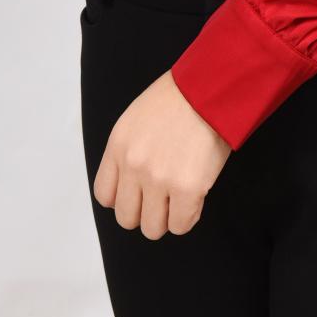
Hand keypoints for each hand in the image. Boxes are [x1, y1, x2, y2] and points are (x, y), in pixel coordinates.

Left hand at [93, 69, 230, 237]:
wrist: (211, 88)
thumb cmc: (180, 98)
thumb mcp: (137, 118)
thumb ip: (129, 150)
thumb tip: (132, 183)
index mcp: (118, 146)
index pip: (105, 195)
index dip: (124, 198)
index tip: (139, 193)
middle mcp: (133, 165)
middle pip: (126, 218)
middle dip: (144, 212)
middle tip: (162, 198)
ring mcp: (159, 179)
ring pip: (152, 228)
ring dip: (167, 218)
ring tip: (180, 199)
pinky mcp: (187, 189)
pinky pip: (180, 226)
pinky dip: (188, 217)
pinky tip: (195, 198)